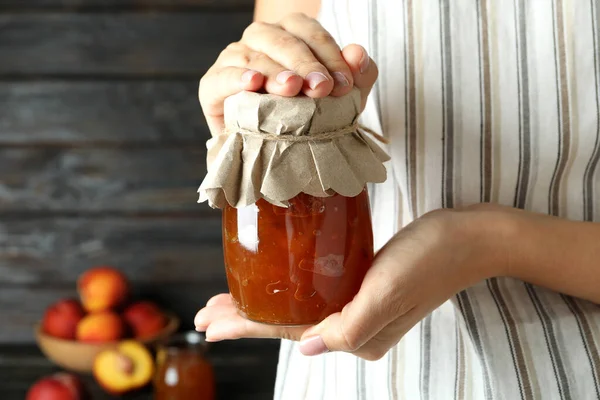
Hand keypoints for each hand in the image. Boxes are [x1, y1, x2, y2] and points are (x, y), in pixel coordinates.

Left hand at [195, 205, 510, 360]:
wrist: (471, 235)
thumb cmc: (431, 257)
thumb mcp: (387, 292)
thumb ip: (348, 328)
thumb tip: (305, 350)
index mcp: (356, 336)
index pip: (287, 332)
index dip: (244, 328)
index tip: (208, 324)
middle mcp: (356, 328)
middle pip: (286, 323)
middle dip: (243, 319)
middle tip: (204, 315)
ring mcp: (360, 306)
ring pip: (298, 308)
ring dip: (262, 305)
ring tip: (227, 304)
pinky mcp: (365, 284)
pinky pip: (317, 292)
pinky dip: (289, 290)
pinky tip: (276, 285)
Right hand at [199, 13, 378, 136]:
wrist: (277, 153)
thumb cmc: (311, 118)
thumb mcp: (342, 99)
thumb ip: (358, 75)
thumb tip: (358, 54)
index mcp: (290, 32)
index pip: (308, 31)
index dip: (329, 54)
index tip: (345, 84)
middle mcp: (259, 39)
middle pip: (281, 40)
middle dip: (305, 64)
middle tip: (321, 88)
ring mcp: (233, 59)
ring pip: (253, 55)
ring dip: (275, 72)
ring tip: (292, 88)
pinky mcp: (212, 85)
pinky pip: (221, 77)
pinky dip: (237, 79)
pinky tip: (253, 85)